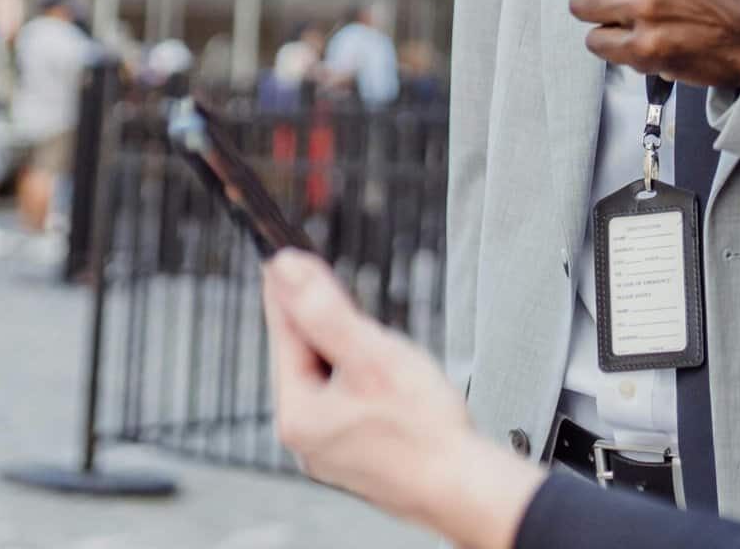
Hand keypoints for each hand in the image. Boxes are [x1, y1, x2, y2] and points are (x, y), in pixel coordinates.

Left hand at [264, 251, 537, 548]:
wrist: (459, 484)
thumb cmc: (421, 426)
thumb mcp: (371, 353)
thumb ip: (325, 309)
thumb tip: (287, 270)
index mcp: (298, 411)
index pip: (285, 333)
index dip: (287, 290)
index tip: (279, 255)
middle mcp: (305, 435)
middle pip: (304, 356)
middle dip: (321, 320)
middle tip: (326, 281)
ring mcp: (329, 448)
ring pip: (327, 379)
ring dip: (343, 348)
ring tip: (363, 327)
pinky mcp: (355, 454)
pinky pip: (344, 401)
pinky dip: (357, 376)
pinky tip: (381, 372)